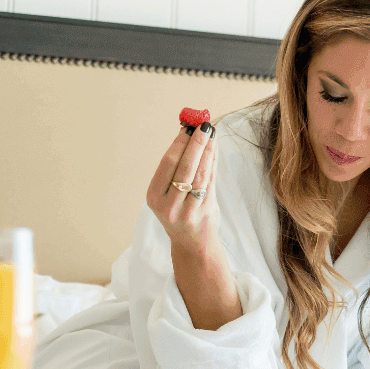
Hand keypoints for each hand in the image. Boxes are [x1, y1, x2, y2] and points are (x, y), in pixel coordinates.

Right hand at [146, 124, 219, 255]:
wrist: (192, 244)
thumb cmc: (179, 211)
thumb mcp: (168, 194)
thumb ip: (176, 168)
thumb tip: (188, 134)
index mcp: (154, 197)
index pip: (167, 164)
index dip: (178, 144)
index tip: (187, 127)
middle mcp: (169, 205)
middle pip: (185, 167)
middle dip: (195, 143)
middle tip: (203, 125)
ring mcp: (188, 210)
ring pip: (200, 173)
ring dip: (207, 150)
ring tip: (211, 132)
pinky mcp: (205, 211)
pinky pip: (211, 181)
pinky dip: (213, 162)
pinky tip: (215, 148)